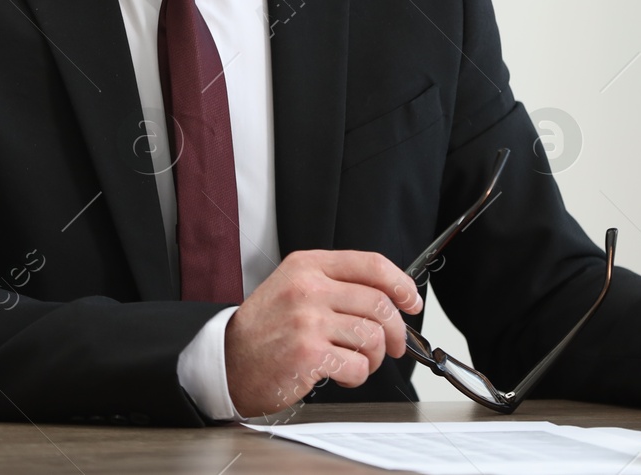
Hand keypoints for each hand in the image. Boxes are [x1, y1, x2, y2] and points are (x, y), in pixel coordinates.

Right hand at [224, 249, 422, 417]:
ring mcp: (308, 321)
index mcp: (308, 266)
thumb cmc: (264, 328)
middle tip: (392, 346)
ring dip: (375, 357)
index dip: (401, 284)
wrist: (227, 361)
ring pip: (373, 336)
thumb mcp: (294, 287)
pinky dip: (357, 375)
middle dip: (395, 331)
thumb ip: (336, 284)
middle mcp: (309, 289)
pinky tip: (341, 373)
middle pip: (379, 303)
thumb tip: (388, 297)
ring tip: (359, 361)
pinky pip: (357, 365)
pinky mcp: (308, 354)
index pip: (371, 265)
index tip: (412, 301)